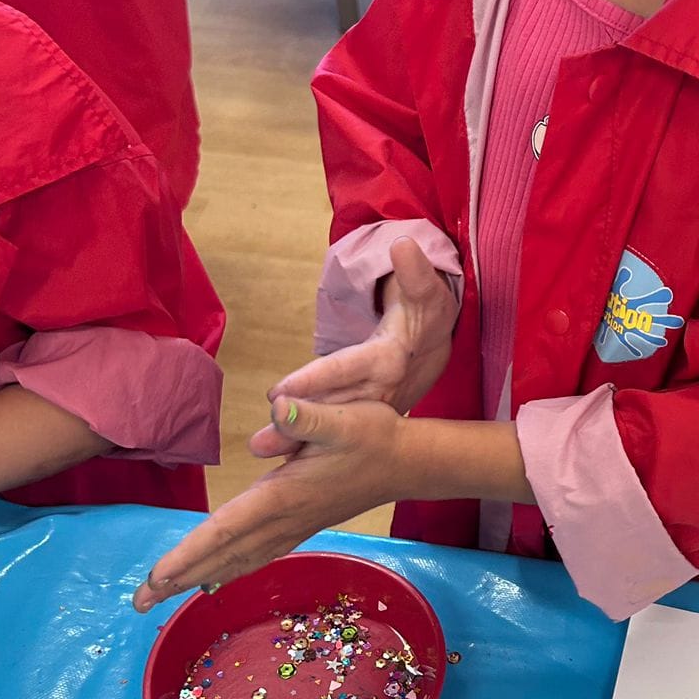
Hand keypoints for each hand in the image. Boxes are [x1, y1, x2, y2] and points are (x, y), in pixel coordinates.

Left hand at [130, 401, 531, 611]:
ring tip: (165, 594)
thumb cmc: (375, 437)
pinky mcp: (300, 526)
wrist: (408, 463)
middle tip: (138, 602)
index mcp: (282, 498)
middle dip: (179, 579)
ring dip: (199, 578)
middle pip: (222, 556)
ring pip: (237, 561)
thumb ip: (308, 416)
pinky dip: (230, 569)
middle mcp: (282, 520)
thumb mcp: (345, 418)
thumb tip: (278, 409)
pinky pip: (255, 556)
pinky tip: (217, 577)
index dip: (188, 555)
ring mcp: (292, 528)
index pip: (224, 531)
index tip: (156, 578)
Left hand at [253, 236, 456, 460]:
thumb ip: (415, 271)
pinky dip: (309, 442)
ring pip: (331, 425)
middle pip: (333, 409)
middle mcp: (380, 388)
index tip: (280, 393)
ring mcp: (372, 407)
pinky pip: (334, 430)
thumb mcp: (427, 290)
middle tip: (260, 443)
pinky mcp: (365, 417)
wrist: (440, 345)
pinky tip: (278, 453)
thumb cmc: (426, 311)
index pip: (346, 369)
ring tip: (259, 451)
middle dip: (297, 426)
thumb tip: (401, 244)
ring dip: (297, 441)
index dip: (314, 381)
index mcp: (389, 358)